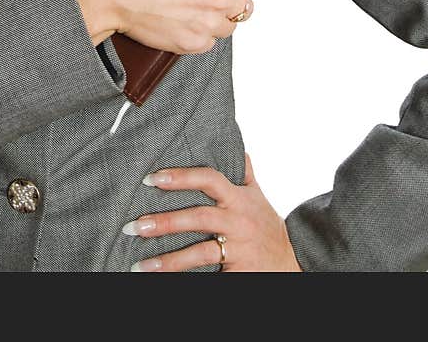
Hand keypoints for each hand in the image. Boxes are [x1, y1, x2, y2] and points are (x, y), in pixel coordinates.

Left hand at [123, 152, 302, 271]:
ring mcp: (239, 250)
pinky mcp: (239, 273)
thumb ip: (244, 173)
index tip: (152, 178)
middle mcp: (238, 222)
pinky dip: (185, 280)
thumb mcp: (258, 197)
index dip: (181, 177)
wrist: (294, 263)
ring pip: (200, 254)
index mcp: (238, 199)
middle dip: (164, 222)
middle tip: (133, 226)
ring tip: (138, 265)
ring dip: (167, 261)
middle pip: (198, 218)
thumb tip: (236, 145)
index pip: (209, 179)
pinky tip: (162, 281)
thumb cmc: (267, 226)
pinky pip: (209, 277)